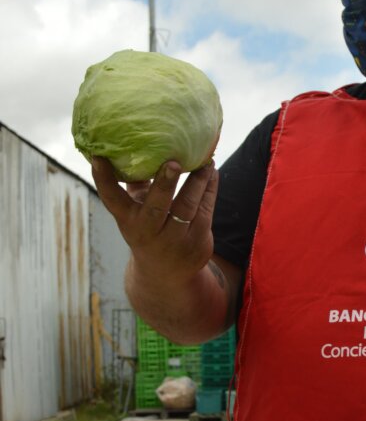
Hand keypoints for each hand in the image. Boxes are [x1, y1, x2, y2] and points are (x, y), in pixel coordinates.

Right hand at [91, 156, 218, 281]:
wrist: (166, 274)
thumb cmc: (148, 229)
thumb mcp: (135, 211)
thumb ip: (134, 184)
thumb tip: (130, 146)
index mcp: (129, 220)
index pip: (111, 199)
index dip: (103, 179)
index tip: (98, 157)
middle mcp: (149, 231)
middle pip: (157, 206)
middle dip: (165, 183)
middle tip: (173, 162)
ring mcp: (175, 239)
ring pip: (188, 205)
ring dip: (198, 180)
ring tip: (205, 160)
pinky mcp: (198, 241)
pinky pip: (206, 209)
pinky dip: (210, 188)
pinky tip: (211, 172)